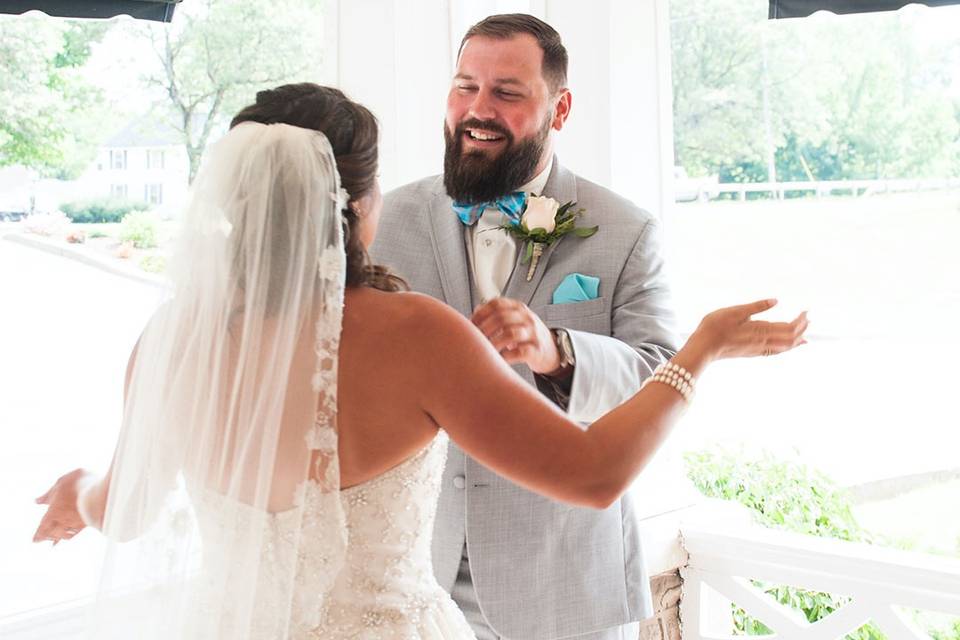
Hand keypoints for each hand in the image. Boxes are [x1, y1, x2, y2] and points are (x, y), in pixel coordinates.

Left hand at [33, 468, 90, 544]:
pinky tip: (69, 537)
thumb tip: (37, 501)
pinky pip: (76, 533)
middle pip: (52, 533)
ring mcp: (76, 522)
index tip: (34, 540)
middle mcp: (64, 519)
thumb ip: (48, 494)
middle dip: (45, 537)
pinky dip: (70, 536)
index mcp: (54, 510)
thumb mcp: (60, 483)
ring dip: (57, 538)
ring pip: (63, 534)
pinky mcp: (87, 522)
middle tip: (40, 541)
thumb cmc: (79, 483)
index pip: (43, 526)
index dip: (38, 534)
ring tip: (53, 541)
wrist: (101, 488)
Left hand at [471, 298, 561, 374]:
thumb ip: (495, 316)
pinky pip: (520, 352)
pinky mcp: (537, 350)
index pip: (496, 304)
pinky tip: (498, 360)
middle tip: (474, 341)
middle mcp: (527, 318)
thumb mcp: (514, 320)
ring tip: (484, 351)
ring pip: (510, 334)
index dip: (480, 314)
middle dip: (484, 330)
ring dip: (493, 343)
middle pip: (501, 318)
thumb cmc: (526, 336)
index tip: (470, 325)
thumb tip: (472, 316)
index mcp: (518, 308)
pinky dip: (506, 357)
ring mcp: (534, 333)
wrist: (552, 350)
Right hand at [686, 299, 807, 363]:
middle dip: (802, 329)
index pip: (789, 328)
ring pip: (784, 347)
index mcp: (760, 330)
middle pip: (790, 338)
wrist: (703, 348)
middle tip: (808, 318)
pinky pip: (775, 352)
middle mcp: (763, 342)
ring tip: (805, 334)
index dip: (801, 321)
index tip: (806, 311)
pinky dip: (786, 348)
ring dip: (796, 339)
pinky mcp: (752, 353)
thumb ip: (756, 307)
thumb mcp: (735, 311)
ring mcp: (758, 349)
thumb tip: (776, 300)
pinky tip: (787, 347)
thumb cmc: (715, 327)